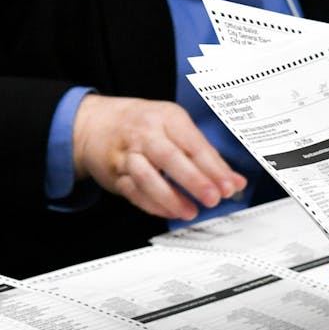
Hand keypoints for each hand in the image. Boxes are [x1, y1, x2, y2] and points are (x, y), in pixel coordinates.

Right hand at [72, 94, 245, 219]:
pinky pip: (133, 192)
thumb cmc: (144, 125)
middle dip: (194, 180)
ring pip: (147, 176)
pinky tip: (171, 212)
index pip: (194, 144)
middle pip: (170, 157)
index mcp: (166, 117)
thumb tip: (235, 181)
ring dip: (170, 197)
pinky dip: (153, 204)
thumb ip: (206, 155)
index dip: (214, 167)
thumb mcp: (176, 127)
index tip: (229, 185)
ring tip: (190, 211)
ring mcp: (127, 153)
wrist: (94, 123)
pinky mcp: (115, 174)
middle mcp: (145, 133)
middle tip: (213, 199)